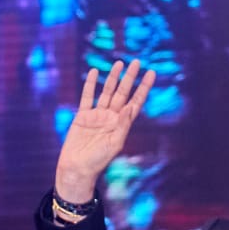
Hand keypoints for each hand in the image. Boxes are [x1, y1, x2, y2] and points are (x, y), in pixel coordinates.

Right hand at [54, 59, 155, 202]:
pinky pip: (87, 97)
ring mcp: (97, 115)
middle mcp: (111, 117)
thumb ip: (123, 125)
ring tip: (119, 63)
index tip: (151, 73)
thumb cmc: (98, 161)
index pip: (136, 102)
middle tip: (137, 62)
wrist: (77, 167)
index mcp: (122, 124)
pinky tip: (94, 72)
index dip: (144, 88)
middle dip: (130, 78)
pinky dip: (90, 84)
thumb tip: (131, 107)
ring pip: (107, 92)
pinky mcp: (83, 116)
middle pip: (123, 93)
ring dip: (113, 78)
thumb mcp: (115, 144)